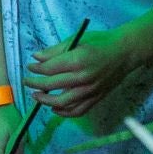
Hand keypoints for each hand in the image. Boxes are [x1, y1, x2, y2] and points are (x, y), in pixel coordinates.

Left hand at [29, 24, 144, 119]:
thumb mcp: (77, 40)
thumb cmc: (101, 43)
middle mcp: (83, 78)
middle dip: (35, 84)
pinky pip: (77, 111)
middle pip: (51, 86)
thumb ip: (55, 50)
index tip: (30, 67)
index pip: (49, 69)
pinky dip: (64, 112)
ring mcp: (90, 90)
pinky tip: (54, 108)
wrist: (125, 53)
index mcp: (77, 60)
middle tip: (27, 81)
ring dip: (45, 101)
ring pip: (62, 102)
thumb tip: (36, 58)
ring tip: (37, 96)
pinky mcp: (96, 98)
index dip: (36, 69)